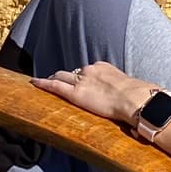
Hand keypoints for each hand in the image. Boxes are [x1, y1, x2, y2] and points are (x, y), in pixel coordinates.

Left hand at [31, 61, 156, 126]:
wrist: (134, 99)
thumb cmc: (136, 97)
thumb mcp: (128, 88)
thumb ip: (122, 92)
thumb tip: (129, 104)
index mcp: (103, 67)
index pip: (87, 71)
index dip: (81, 76)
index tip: (79, 80)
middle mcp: (90, 70)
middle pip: (72, 73)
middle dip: (64, 76)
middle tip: (56, 80)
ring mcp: (81, 81)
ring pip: (61, 77)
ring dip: (54, 79)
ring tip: (45, 83)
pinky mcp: (75, 93)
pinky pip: (55, 86)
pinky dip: (43, 84)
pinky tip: (34, 83)